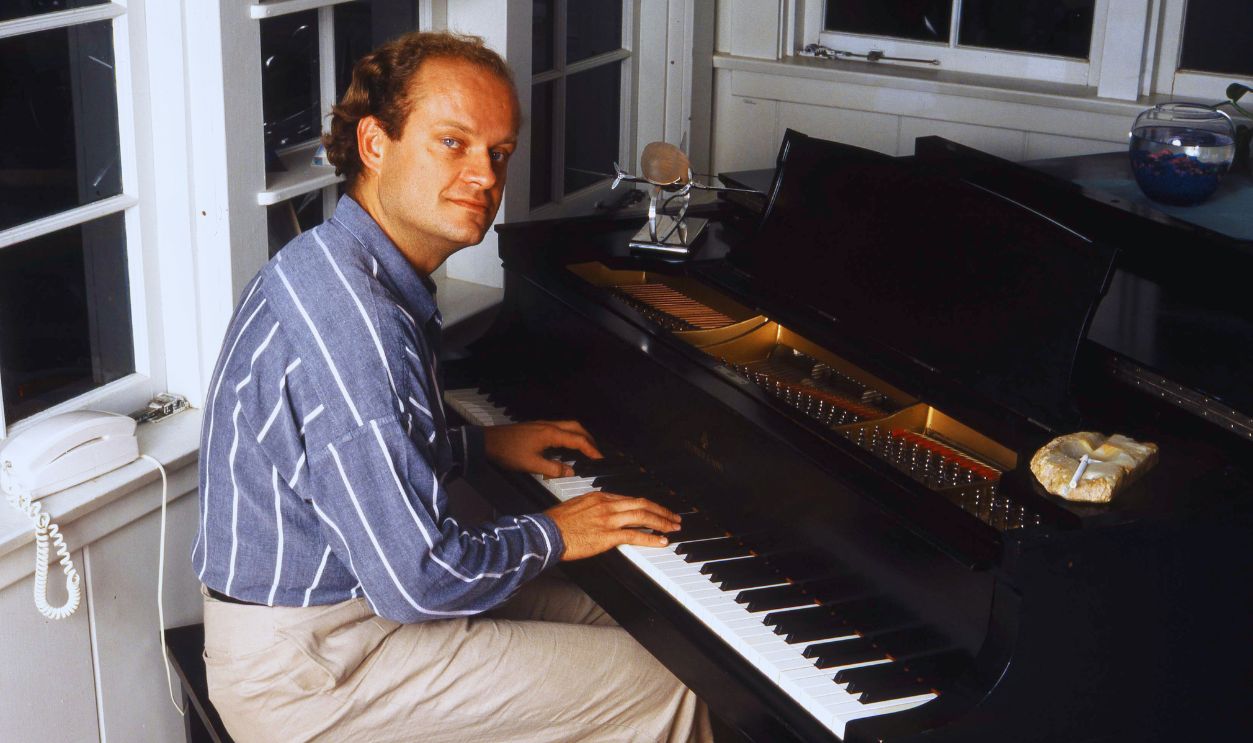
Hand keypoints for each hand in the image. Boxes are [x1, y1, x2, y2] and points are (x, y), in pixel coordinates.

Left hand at [482, 420, 601, 477]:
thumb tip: (571, 471)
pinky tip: (566, 447)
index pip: (578, 440)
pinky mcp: (537, 427)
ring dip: (579, 436)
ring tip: (585, 450)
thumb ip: (553, 468)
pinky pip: (559, 429)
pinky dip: (569, 436)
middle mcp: (549, 426)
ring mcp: (542, 425)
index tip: (601, 459)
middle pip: (577, 427)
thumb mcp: (531, 465)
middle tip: (596, 453)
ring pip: (568, 426)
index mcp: (551, 434)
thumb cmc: (508, 452)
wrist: (487, 441)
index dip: (592, 450)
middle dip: (589, 439)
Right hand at [546, 491, 682, 560]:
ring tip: (674, 527)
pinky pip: (635, 535)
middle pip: (641, 504)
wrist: (545, 533)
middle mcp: (606, 505)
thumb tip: (599, 514)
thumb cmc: (554, 523)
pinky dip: (651, 537)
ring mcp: (608, 520)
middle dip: (661, 510)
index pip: (629, 498)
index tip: (655, 510)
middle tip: (674, 517)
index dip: (646, 505)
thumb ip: (591, 508)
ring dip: (662, 522)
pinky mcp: (607, 536)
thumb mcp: (574, 507)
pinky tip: (662, 541)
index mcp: (599, 497)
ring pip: (643, 516)